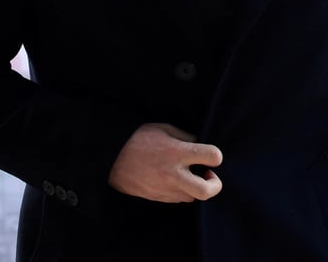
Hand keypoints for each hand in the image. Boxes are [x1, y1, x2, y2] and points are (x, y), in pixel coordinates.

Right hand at [108, 123, 222, 202]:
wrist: (111, 159)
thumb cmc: (136, 139)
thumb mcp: (162, 129)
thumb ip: (184, 137)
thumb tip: (200, 145)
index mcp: (176, 153)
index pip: (211, 157)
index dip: (216, 156)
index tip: (210, 155)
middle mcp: (173, 174)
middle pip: (206, 191)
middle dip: (215, 185)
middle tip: (210, 174)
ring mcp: (165, 189)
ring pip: (192, 198)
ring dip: (196, 187)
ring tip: (189, 174)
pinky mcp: (158, 198)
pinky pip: (178, 199)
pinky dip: (182, 191)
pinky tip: (175, 179)